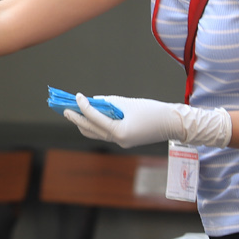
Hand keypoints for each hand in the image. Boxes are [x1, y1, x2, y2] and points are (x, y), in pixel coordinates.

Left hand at [62, 93, 232, 149]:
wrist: (173, 124)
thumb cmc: (153, 111)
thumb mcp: (129, 103)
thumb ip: (109, 103)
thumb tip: (94, 101)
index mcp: (120, 132)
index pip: (95, 118)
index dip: (84, 106)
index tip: (77, 96)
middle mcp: (118, 141)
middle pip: (90, 130)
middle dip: (76, 119)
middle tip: (64, 108)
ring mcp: (121, 142)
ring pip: (96, 134)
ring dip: (84, 123)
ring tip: (73, 112)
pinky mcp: (124, 140)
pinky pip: (105, 133)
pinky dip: (96, 124)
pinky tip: (90, 115)